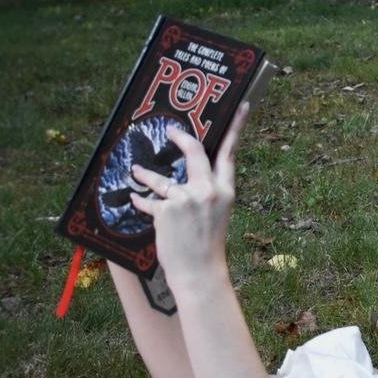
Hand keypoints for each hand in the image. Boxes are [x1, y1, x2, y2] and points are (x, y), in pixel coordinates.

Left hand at [132, 103, 248, 293]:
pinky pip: (148, 199)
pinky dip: (140, 200)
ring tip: (137, 171)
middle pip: (195, 151)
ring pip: (161, 178)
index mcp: (226, 191)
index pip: (230, 153)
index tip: (242, 107)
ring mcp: (187, 198)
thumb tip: (187, 177)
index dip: (237, 128)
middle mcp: (208, 190)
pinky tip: (135, 199)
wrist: (199, 271)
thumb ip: (207, 193)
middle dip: (181, 138)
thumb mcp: (217, 214)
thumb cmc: (207, 245)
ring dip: (145, 174)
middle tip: (170, 131)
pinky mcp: (167, 209)